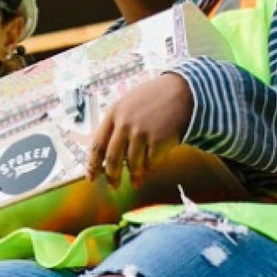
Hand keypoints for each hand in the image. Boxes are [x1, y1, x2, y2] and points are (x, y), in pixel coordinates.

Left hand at [88, 74, 194, 188]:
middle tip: (113, 186)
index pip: (97, 145)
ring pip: (132, 164)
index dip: (93, 165)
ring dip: (134, 176)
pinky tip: (151, 168)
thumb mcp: (129, 103)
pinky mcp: (158, 140)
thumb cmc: (156, 98)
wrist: (186, 90)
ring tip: (136, 182)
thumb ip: (116, 124)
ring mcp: (141, 132)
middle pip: (112, 159)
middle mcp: (124, 124)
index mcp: (114, 114)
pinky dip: (150, 168)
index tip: (91, 177)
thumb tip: (105, 153)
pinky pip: (151, 162)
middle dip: (112, 176)